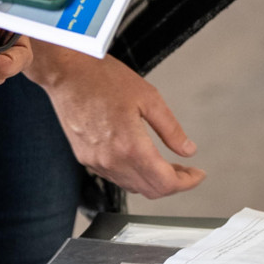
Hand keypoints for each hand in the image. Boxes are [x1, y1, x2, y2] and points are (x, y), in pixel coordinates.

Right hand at [28, 43, 205, 197]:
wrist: (65, 73)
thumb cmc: (102, 78)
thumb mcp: (149, 98)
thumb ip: (171, 129)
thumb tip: (187, 150)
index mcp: (130, 147)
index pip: (166, 183)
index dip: (187, 182)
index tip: (197, 175)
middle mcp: (112, 161)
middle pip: (150, 190)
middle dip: (173, 184)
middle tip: (186, 171)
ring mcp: (96, 162)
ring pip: (132, 187)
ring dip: (152, 181)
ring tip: (167, 165)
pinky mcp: (85, 158)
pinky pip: (115, 177)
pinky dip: (133, 176)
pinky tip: (141, 160)